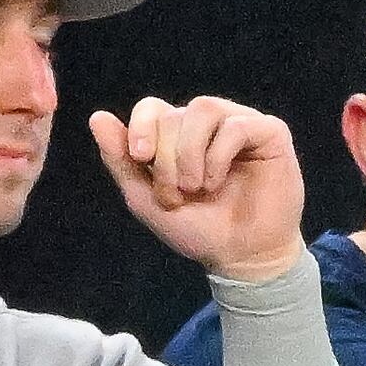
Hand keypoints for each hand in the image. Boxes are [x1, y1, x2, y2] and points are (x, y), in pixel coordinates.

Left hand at [88, 97, 307, 279]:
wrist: (240, 256)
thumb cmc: (196, 228)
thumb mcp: (146, 198)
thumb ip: (120, 159)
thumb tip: (97, 116)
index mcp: (177, 135)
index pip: (151, 108)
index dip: (140, 128)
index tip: (140, 158)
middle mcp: (207, 123)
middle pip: (172, 114)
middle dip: (166, 158)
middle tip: (177, 194)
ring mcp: (238, 123)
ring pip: (202, 109)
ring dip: (190, 153)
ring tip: (197, 187)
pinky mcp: (268, 132)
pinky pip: (235, 125)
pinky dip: (218, 156)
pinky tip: (217, 181)